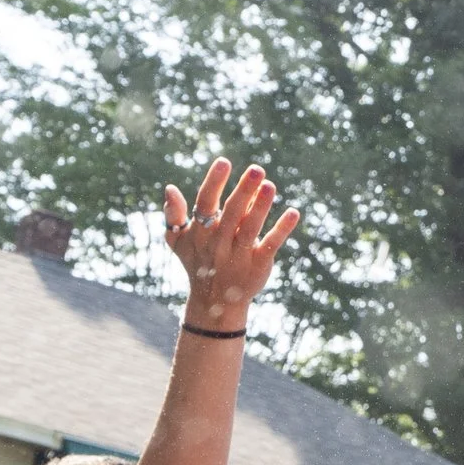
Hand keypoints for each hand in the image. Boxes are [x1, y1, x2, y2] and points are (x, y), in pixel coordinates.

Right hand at [162, 160, 299, 326]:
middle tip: (257, 169)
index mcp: (200, 232)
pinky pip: (271, 245)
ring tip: (271, 186)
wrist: (214, 302)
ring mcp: (240, 254)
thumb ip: (174, 215)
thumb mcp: (178, 241)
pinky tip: (294, 213)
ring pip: (251, 228)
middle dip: (244, 190)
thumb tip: (169, 188)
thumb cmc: (196, 263)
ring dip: (262, 207)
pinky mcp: (259, 265)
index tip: (224, 162)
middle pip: (232, 212)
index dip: (214, 183)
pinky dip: (282, 230)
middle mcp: (219, 242)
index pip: (205, 203)